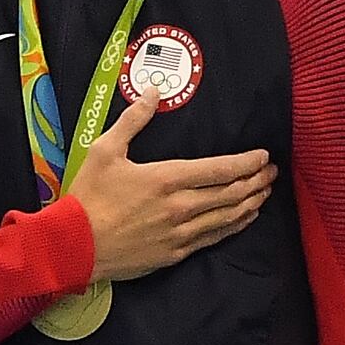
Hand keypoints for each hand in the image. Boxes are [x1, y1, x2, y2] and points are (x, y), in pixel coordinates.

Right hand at [68, 93, 275, 282]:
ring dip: (252, 202)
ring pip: (229, 216)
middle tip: (272, 171)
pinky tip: (245, 218)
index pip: (221, 169)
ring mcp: (181, 233)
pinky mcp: (176, 253)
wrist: (73, 246)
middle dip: (257, 180)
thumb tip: (152, 91)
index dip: (248, 162)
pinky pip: (215, 238)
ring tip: (266, 191)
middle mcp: (181, 207)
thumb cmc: (88, 197)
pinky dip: (236, 226)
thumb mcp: (105, 151)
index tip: (264, 155)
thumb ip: (133, 120)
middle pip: (232, 193)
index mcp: (167, 179)